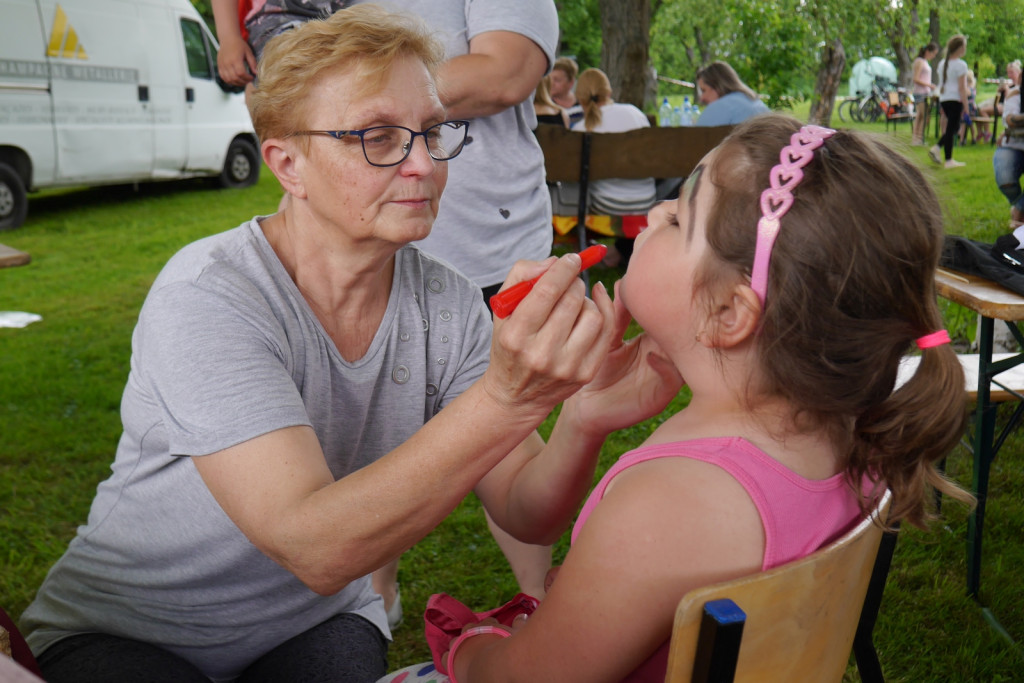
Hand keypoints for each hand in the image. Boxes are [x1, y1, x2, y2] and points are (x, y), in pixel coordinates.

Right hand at [217, 35, 256, 86]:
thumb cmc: (239, 45)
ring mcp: (222, 65)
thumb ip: (252, 63)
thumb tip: (256, 73)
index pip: (241, 73)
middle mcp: (227, 63)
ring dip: (237, 83)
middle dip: (243, 82)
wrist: (228, 39)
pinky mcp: (219, 66)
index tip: (252, 77)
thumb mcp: (248, 52)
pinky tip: (235, 80)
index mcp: (235, 59)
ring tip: (242, 81)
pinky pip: (223, 77)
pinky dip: (229, 81)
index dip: (247, 78)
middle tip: (248, 80)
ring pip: (229, 79)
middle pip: (235, 78)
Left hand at [442, 618, 512, 673]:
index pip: (489, 622)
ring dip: (460, 645)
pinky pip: (445, 656)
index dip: (492, 629)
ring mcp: (459, 643)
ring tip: (467, 655)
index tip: (497, 637)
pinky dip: (449, 658)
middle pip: (470, 628)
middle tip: (482, 647)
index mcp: (487, 624)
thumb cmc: (508, 650)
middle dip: (475, 635)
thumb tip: (520, 615)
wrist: (492, 667)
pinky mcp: (450, 658)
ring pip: (456, 641)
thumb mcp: (517, 634)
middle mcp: (471, 630)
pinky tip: (454, 662)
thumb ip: (519, 623)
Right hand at [483, 253, 615, 418]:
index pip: (547, 291)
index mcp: (515, 336)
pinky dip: (602, 312)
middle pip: (572, 300)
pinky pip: (605, 333)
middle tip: (570, 281)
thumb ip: (521, 276)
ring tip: (574, 302)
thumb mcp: (502, 310)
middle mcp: (540, 354)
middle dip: (574, 282)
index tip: (571, 258)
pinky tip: (593, 306)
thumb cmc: (510, 344)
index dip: (564, 269)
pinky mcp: (585, 374)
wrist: (516, 395)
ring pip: (592, 315)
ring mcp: (566, 366)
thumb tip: (554, 262)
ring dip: (586, 300)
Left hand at [568, 280, 683, 435]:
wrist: (587, 408)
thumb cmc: (596, 371)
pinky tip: (650, 356)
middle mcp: (665, 353)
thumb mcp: (606, 338)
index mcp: (653, 338)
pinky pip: (673, 377)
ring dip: (676, 339)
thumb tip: (617, 283)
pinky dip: (665, 365)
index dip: (664, 300)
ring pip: (683, 352)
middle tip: (663, 302)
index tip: (653, 284)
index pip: (667, 315)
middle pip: (681, 330)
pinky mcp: (662, 394)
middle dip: (675, 316)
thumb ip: (614, 314)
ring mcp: (666, 373)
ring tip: (661, 326)